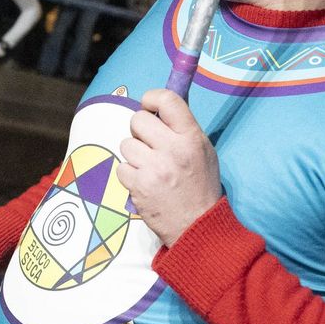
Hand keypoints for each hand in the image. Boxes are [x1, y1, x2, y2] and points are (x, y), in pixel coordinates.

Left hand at [115, 88, 222, 246]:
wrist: (197, 225)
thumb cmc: (200, 185)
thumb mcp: (203, 151)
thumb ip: (182, 128)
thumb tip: (158, 105)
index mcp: (192, 137)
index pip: (167, 100)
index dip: (152, 98)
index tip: (149, 105)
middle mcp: (173, 150)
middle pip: (138, 120)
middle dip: (140, 131)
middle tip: (150, 145)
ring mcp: (154, 168)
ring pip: (126, 144)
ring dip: (134, 155)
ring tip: (150, 168)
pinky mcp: (139, 185)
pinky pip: (121, 166)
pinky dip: (129, 174)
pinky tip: (144, 182)